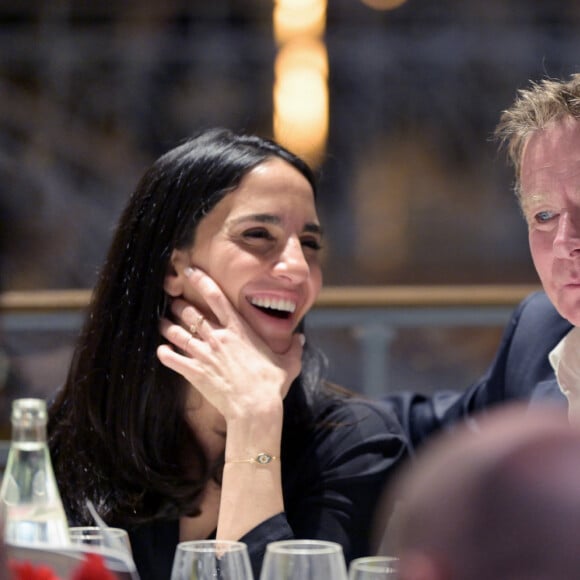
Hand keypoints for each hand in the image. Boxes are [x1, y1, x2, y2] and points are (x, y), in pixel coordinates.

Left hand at [156, 268, 303, 421]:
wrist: (254, 408)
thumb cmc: (271, 384)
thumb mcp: (288, 363)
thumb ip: (293, 348)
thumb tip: (300, 339)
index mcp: (238, 330)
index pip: (215, 297)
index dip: (200, 280)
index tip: (189, 270)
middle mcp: (218, 337)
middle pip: (191, 313)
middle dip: (179, 306)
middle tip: (173, 302)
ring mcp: (204, 354)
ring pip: (177, 333)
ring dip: (167, 326)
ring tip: (161, 322)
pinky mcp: (194, 372)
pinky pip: (172, 359)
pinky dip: (164, 353)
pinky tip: (161, 351)